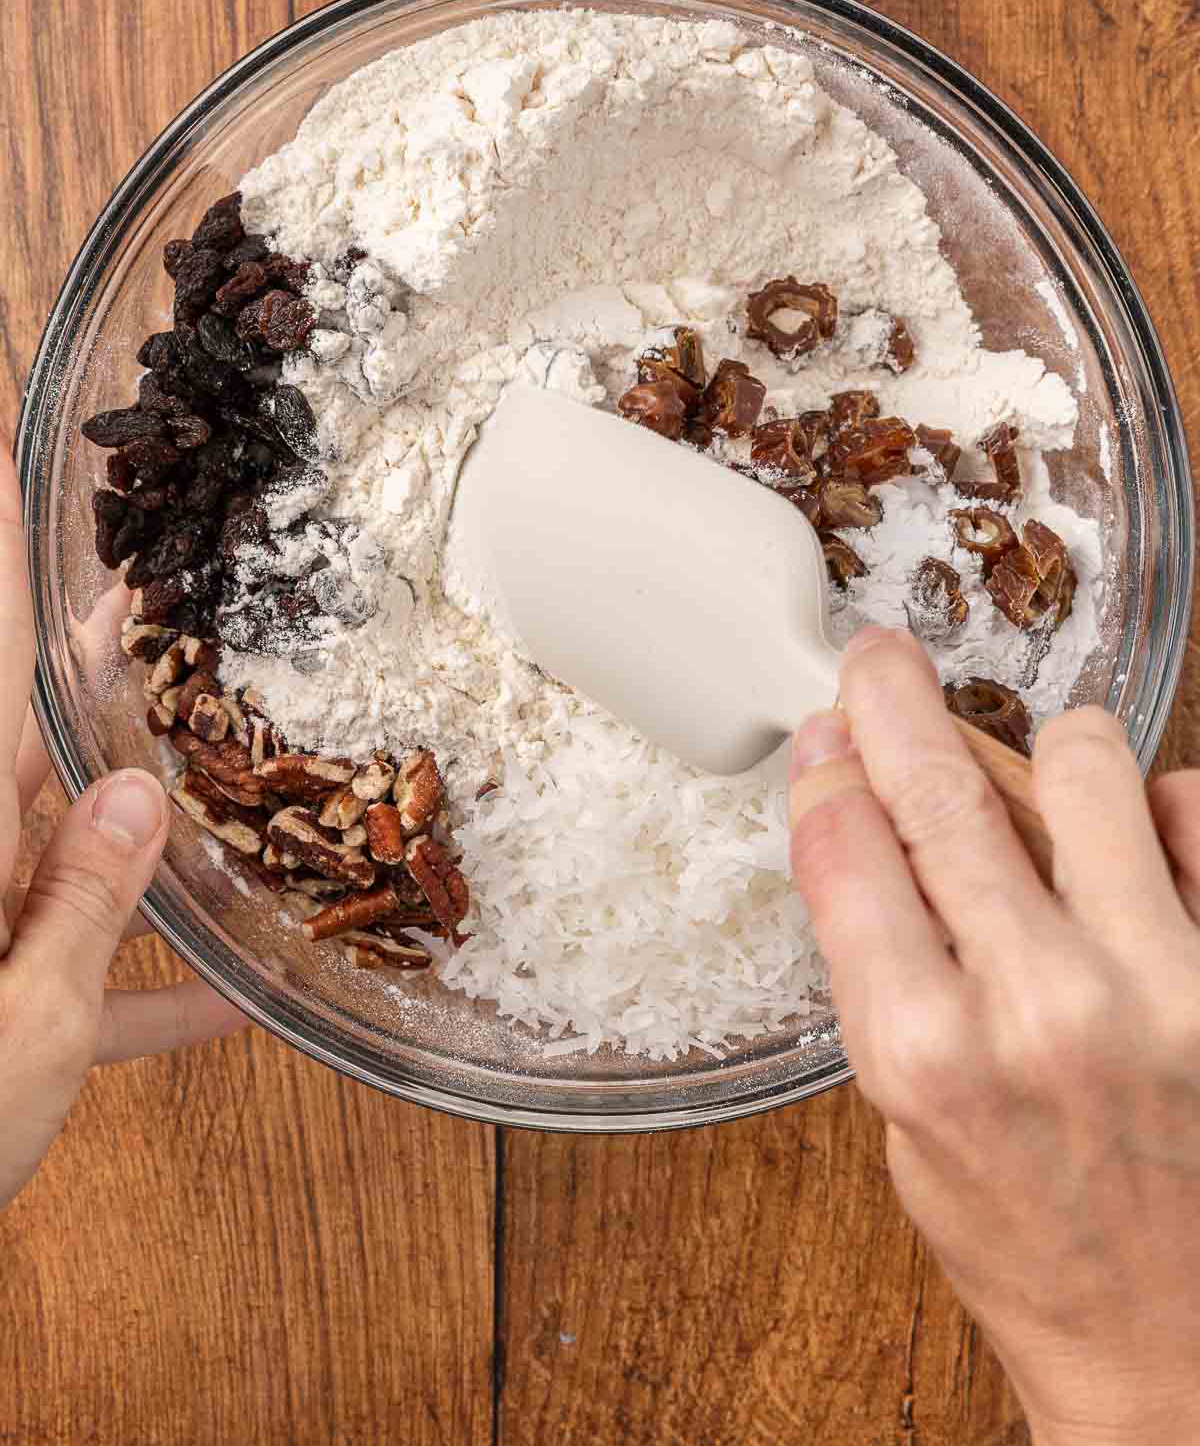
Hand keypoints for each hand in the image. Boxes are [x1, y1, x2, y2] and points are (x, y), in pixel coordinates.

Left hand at [0, 448, 243, 1208]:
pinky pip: (69, 977)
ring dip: (140, 826)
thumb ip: (82, 904)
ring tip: (218, 764)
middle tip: (144, 595)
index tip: (4, 464)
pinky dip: (138, 986)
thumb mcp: (20, 1022)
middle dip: (86, 670)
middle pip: (27, 743)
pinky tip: (227, 1006)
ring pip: (65, 854)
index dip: (0, 560)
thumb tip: (139, 789)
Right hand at [789, 626, 1199, 1445]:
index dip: (828, 767)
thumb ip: (878, 964)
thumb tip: (854, 816)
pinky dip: (1157, 813)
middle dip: (893, 698)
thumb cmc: (1033, 1244)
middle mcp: (1047, 1008)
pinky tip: (1134, 861)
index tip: (828, 732)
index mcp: (929, 1055)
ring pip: (1084, 759)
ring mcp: (1166, 985)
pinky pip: (1195, 806)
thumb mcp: (903, 1122)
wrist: (1179, 1353)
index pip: (847, 843)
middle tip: (882, 663)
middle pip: (942, 784)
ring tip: (1039, 793)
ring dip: (1043, 758)